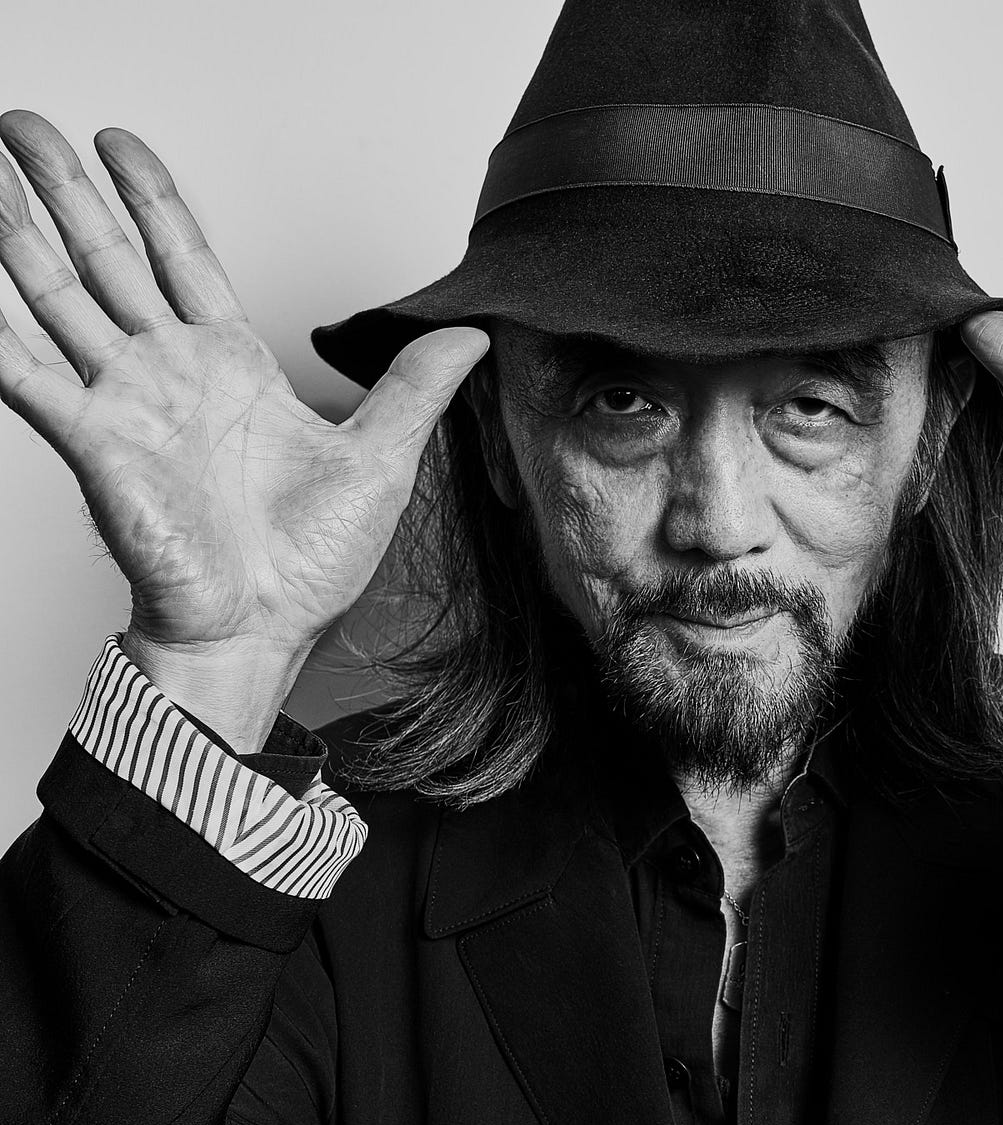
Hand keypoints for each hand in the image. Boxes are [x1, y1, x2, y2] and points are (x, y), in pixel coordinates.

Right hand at [0, 112, 487, 747]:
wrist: (266, 631)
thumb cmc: (311, 565)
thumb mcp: (383, 458)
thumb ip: (414, 387)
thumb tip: (469, 335)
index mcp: (232, 369)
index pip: (182, 260)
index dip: (152, 201)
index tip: (120, 147)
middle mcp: (169, 376)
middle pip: (108, 259)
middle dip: (65, 191)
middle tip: (25, 128)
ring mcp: (126, 405)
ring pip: (59, 298)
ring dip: (20, 238)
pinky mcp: (95, 444)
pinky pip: (30, 376)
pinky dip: (0, 335)